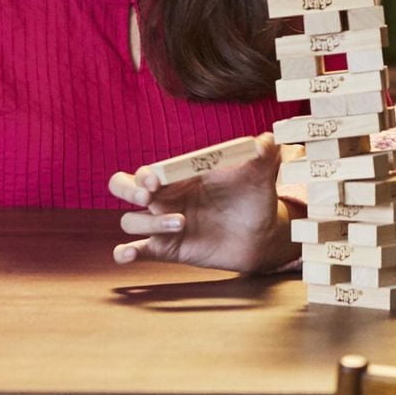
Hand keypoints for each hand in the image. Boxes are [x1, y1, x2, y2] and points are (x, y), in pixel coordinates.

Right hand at [109, 132, 294, 273]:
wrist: (261, 233)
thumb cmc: (254, 196)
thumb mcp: (260, 173)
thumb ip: (264, 153)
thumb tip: (271, 140)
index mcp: (181, 175)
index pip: (149, 170)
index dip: (146, 174)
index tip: (156, 180)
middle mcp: (167, 197)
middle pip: (125, 187)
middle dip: (128, 189)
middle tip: (146, 196)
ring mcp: (165, 224)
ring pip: (131, 220)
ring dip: (149, 222)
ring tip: (182, 223)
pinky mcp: (169, 249)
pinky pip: (139, 250)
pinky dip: (126, 253)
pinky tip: (127, 254)